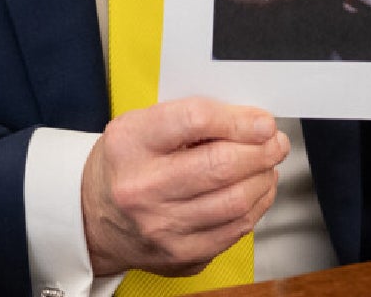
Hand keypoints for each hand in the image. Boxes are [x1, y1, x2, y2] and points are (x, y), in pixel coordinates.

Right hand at [82, 98, 288, 277]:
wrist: (95, 219)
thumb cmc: (127, 166)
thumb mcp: (144, 126)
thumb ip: (195, 117)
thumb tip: (252, 121)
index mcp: (131, 144)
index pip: (195, 120)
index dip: (239, 120)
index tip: (263, 121)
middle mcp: (142, 188)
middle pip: (223, 165)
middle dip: (263, 150)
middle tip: (275, 142)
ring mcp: (161, 226)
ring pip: (237, 200)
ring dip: (265, 177)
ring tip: (266, 164)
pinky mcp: (181, 254)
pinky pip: (237, 229)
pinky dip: (258, 204)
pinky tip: (255, 190)